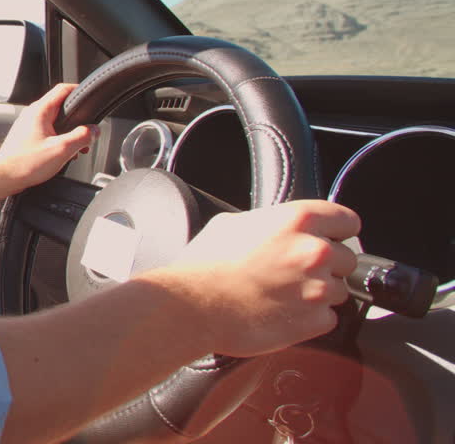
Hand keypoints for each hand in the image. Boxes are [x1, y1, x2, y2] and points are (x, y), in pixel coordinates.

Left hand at [0, 83, 96, 188]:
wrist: (4, 177)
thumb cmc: (24, 163)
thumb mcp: (61, 149)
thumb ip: (81, 137)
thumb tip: (93, 131)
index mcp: (40, 111)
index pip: (62, 90)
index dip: (79, 90)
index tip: (89, 97)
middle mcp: (32, 115)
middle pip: (61, 108)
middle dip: (77, 121)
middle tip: (86, 133)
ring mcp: (28, 126)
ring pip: (55, 123)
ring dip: (68, 134)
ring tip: (76, 148)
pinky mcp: (27, 138)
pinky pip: (48, 133)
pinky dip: (58, 141)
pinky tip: (62, 155)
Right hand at [154, 200, 360, 357]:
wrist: (195, 307)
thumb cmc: (204, 265)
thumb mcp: (230, 224)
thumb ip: (265, 223)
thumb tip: (272, 227)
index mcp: (298, 220)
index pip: (348, 221)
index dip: (335, 232)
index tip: (327, 239)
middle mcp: (315, 251)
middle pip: (346, 259)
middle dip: (325, 265)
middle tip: (293, 272)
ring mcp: (318, 289)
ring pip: (339, 291)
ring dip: (318, 293)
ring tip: (284, 295)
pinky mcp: (315, 322)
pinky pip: (327, 319)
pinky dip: (310, 319)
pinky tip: (283, 313)